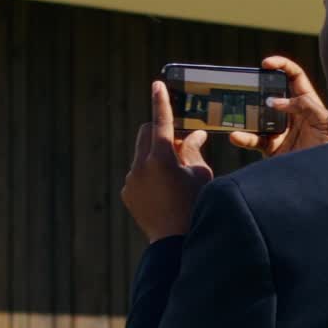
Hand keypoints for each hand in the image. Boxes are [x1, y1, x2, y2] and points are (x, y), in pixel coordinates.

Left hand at [122, 81, 212, 242]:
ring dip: (156, 156)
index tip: (157, 84)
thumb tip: (194, 134)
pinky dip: (150, 174)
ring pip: (142, 155)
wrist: (175, 244)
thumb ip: (193, 150)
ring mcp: (131, 181)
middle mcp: (140, 166)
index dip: (160, 101)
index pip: (161, 121)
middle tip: (180, 142)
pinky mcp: (128, 193)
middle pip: (146, 134)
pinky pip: (138, 174)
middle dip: (160, 132)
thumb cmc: (195, 206)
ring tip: (175, 174)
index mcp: (160, 158)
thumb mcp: (200, 175)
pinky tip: (165, 191)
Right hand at [230, 56, 327, 157]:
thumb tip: (275, 102)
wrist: (325, 172)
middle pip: (271, 93)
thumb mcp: (324, 120)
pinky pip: (254, 140)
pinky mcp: (272, 147)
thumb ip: (305, 105)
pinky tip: (236, 135)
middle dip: (258, 87)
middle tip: (246, 85)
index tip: (266, 64)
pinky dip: (243, 138)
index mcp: (306, 101)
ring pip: (258, 117)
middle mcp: (290, 113)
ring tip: (237, 110)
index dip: (281, 65)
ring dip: (246, 114)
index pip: (294, 76)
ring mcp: (279, 130)